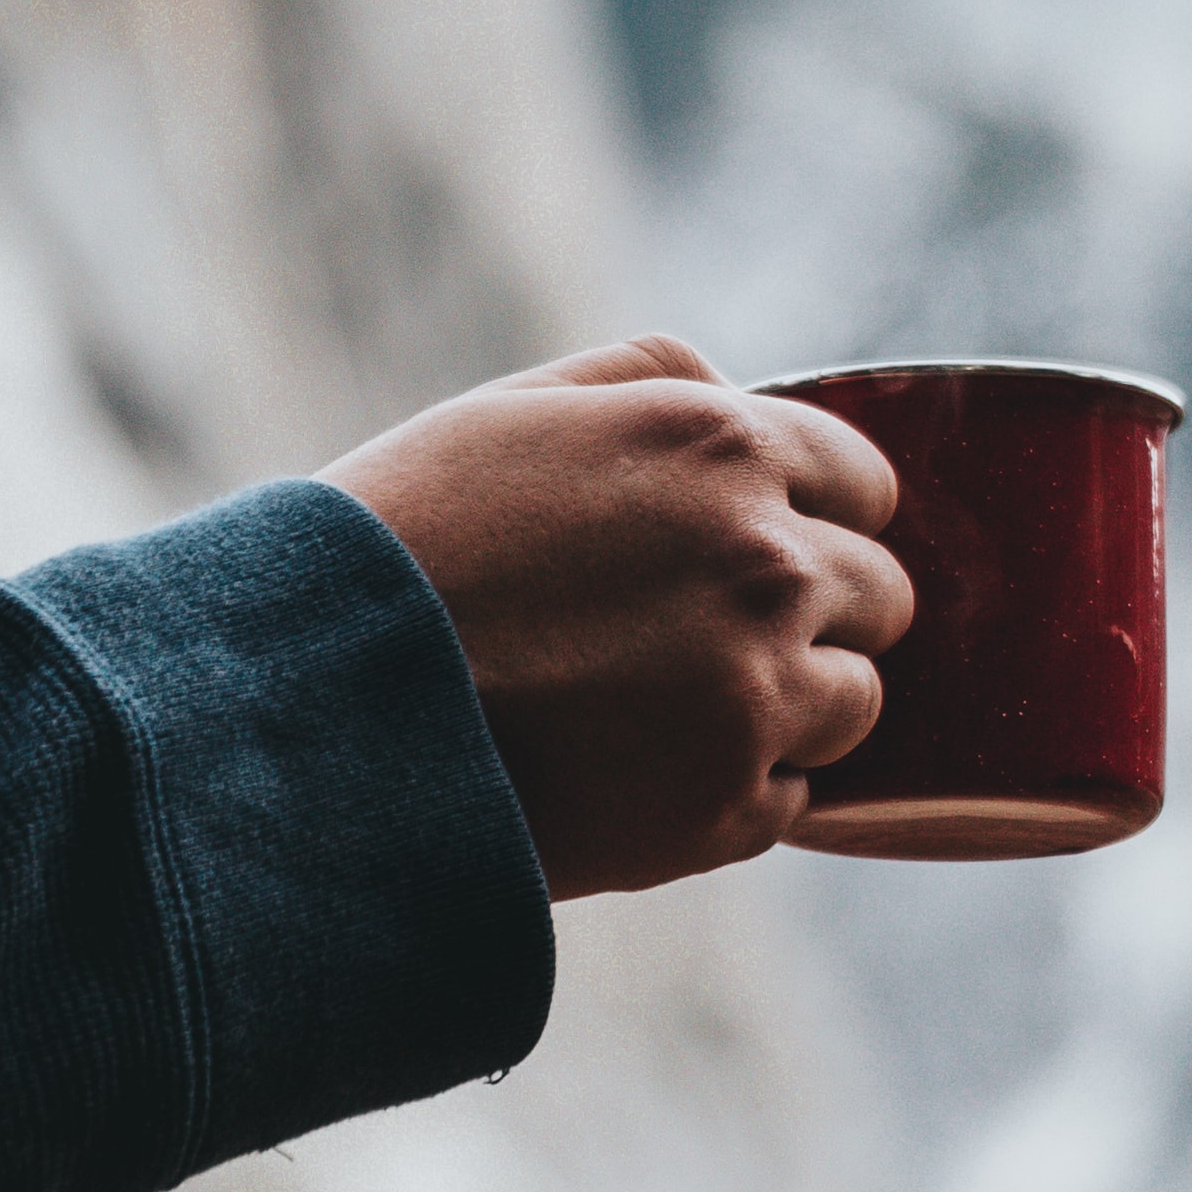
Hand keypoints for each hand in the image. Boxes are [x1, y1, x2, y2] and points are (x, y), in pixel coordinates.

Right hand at [323, 338, 912, 899]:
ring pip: (854, 703)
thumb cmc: (399, 544)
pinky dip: (736, 788)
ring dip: (791, 703)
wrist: (311, 710)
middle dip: (819, 610)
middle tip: (709, 633)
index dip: (820, 516)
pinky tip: (638, 769)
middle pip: (880, 597)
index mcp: (724, 449)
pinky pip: (789, 798)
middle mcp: (767, 566)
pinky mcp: (725, 811)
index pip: (866, 484)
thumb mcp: (517, 409)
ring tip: (669, 706)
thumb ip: (657, 380)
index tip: (767, 542)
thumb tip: (751, 399)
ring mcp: (755, 696)